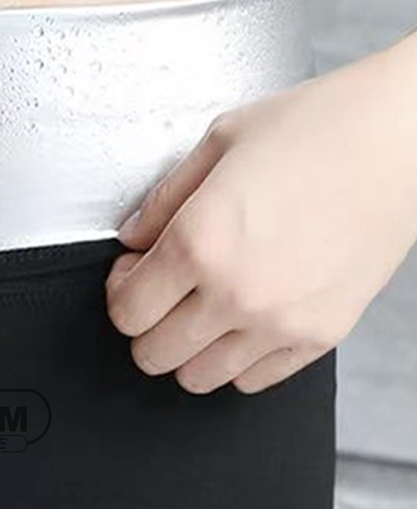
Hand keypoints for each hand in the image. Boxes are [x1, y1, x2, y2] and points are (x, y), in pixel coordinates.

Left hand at [105, 48, 416, 393]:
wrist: (406, 138)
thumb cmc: (320, 127)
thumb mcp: (220, 143)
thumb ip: (163, 200)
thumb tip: (131, 239)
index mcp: (199, 242)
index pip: (125, 312)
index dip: (120, 293)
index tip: (133, 275)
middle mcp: (234, 292)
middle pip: (152, 355)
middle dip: (145, 327)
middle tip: (162, 295)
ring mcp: (278, 322)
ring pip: (197, 379)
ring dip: (187, 351)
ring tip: (201, 312)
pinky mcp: (318, 335)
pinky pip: (252, 381)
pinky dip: (237, 361)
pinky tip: (243, 322)